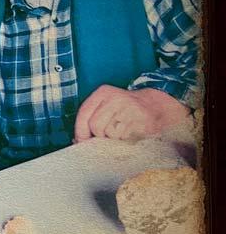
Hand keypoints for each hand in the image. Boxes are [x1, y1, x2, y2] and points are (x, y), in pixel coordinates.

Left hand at [73, 85, 189, 142]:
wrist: (157, 107)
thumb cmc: (125, 111)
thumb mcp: (105, 108)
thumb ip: (89, 121)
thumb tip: (76, 140)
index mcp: (103, 92)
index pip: (83, 114)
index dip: (80, 132)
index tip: (82, 141)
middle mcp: (116, 97)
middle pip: (95, 126)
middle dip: (99, 136)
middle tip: (109, 135)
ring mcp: (130, 108)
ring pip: (110, 134)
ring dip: (114, 139)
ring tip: (123, 132)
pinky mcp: (141, 120)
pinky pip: (125, 138)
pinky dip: (126, 141)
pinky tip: (132, 133)